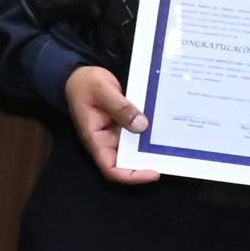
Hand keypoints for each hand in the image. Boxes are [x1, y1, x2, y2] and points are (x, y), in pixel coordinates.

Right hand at [63, 62, 161, 183]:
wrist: (78, 74)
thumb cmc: (85, 83)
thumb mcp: (102, 90)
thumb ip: (121, 108)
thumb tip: (142, 125)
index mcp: (95, 139)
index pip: (112, 169)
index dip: (132, 176)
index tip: (153, 172)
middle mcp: (105, 140)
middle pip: (126, 163)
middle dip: (146, 163)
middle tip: (169, 157)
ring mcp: (114, 133)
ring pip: (133, 148)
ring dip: (149, 148)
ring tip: (170, 144)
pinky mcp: (121, 123)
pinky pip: (136, 132)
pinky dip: (148, 132)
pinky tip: (163, 127)